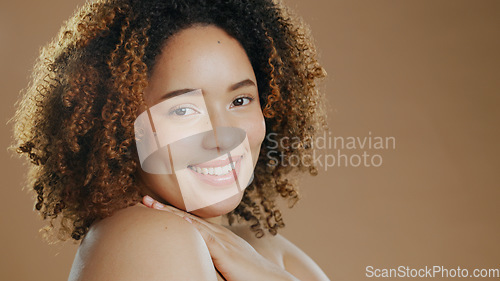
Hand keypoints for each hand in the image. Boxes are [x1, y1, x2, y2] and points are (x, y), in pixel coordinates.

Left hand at [142, 195, 299, 280]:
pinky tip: (177, 222)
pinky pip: (205, 238)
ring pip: (191, 223)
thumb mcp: (228, 264)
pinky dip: (190, 228)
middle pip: (187, 218)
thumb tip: (199, 262)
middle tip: (143, 200)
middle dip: (165, 209)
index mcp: (219, 238)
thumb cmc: (250, 276)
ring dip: (170, 213)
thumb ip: (213, 259)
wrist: (272, 280)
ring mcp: (223, 241)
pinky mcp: (226, 252)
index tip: (153, 208)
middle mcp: (220, 235)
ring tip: (149, 205)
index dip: (172, 214)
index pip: (191, 222)